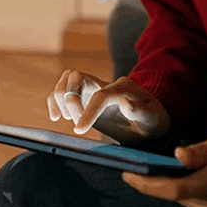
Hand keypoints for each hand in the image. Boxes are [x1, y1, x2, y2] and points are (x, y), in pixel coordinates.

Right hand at [47, 72, 170, 144]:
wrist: (147, 122)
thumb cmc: (151, 121)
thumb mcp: (152, 118)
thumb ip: (140, 111)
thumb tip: (124, 101)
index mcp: (123, 87)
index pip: (100, 94)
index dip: (88, 111)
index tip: (79, 129)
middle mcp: (104, 83)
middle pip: (77, 76)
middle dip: (71, 98)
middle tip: (74, 120)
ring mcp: (92, 88)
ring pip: (67, 79)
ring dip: (61, 98)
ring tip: (68, 118)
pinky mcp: (84, 96)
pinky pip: (62, 90)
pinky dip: (54, 100)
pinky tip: (56, 116)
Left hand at [121, 134, 206, 206]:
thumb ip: (201, 150)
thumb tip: (177, 155)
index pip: (174, 189)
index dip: (146, 184)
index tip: (126, 173)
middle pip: (180, 197)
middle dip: (162, 182)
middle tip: (147, 166)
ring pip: (191, 206)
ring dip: (182, 190)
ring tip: (178, 172)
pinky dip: (198, 199)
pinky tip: (201, 184)